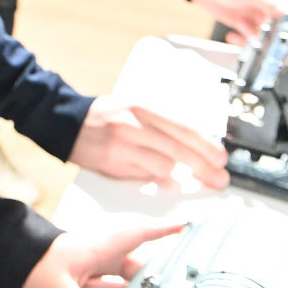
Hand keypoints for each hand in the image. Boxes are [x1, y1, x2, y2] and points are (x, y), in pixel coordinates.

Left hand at [19, 222, 183, 287]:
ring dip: (137, 284)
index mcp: (99, 246)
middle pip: (136, 259)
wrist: (5, 259)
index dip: (164, 229)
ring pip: (123, 271)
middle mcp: (98, 250)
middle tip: (174, 281)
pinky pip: (110, 281)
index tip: (185, 226)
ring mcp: (90, 261)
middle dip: (155, 271)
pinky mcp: (81, 273)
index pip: (139, 233)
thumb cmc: (30, 263)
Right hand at [69, 95, 227, 187]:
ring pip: (164, 167)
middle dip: (204, 167)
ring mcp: (122, 145)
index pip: (184, 128)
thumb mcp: (136, 107)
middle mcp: (134, 124)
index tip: (221, 158)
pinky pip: (144, 177)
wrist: (65, 120)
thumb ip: (162, 122)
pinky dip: (157, 179)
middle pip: (179, 150)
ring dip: (179, 175)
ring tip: (190, 179)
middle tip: (219, 178)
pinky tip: (164, 181)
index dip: (206, 145)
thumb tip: (195, 141)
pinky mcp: (112, 163)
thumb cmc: (107, 114)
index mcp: (143, 107)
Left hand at [182, 0, 287, 42]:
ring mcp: (256, 16)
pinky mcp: (243, 24)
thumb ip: (267, 0)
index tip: (287, 38)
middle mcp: (269, 7)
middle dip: (274, 38)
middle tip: (260, 38)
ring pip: (265, 38)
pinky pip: (249, 39)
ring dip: (255, 39)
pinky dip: (241, 42)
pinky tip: (231, 35)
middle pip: (282, 30)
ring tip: (241, 28)